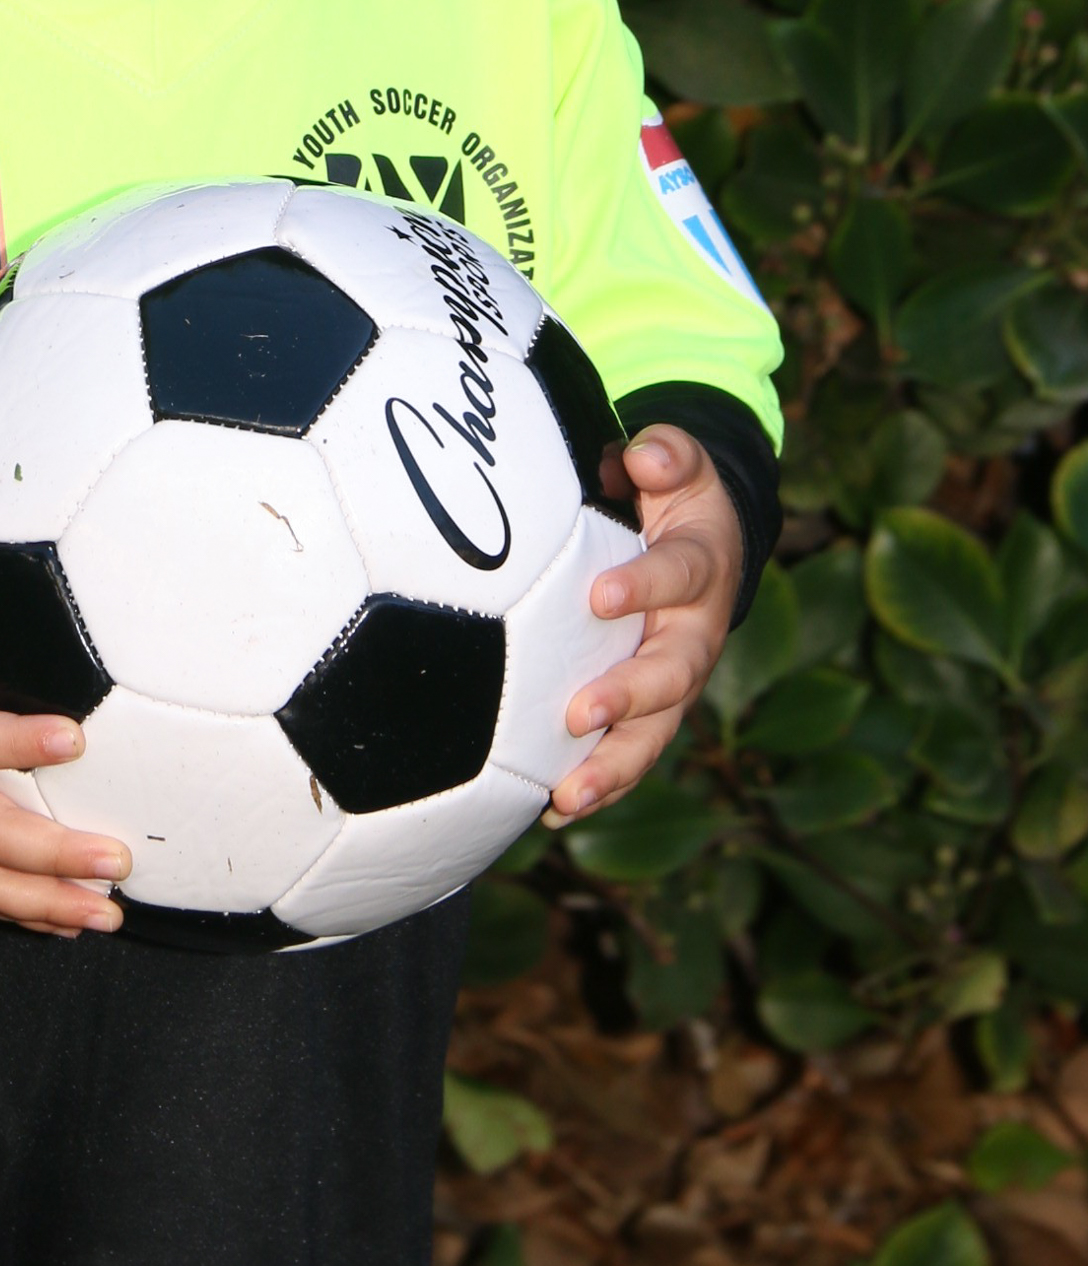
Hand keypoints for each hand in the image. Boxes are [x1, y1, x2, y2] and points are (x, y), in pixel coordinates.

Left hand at [540, 426, 740, 827]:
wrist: (713, 543)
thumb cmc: (677, 496)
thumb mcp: (681, 464)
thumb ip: (667, 454)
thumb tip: (644, 455)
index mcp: (702, 566)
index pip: (679, 574)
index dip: (644, 585)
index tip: (599, 596)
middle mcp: (697, 631)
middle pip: (674, 673)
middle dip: (630, 695)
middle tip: (582, 712)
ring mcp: (678, 679)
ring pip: (656, 731)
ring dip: (614, 764)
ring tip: (568, 794)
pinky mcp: (655, 710)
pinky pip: (633, 753)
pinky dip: (600, 784)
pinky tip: (553, 810)